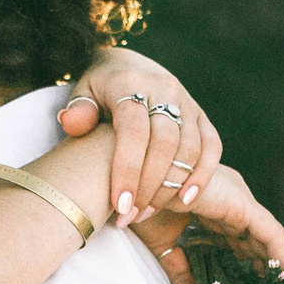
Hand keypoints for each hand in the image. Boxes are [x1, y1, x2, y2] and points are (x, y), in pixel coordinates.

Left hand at [57, 47, 222, 229]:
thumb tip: (71, 122)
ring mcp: (187, 101)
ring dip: (171, 186)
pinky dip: (202, 174)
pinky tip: (186, 200)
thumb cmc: (100, 90)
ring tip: (147, 212)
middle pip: (164, 142)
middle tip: (130, 216)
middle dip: (149, 185)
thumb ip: (78, 110)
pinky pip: (211, 146)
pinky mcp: (201, 115)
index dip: (128, 169)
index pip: (133, 129)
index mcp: (130, 83)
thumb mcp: (82, 93)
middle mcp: (163, 89)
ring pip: (189, 148)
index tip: (120, 205)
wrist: (129, 67)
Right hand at [133, 166, 283, 283]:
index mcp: (210, 201)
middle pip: (252, 235)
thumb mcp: (164, 246)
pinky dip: (279, 252)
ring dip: (272, 261)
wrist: (131, 186)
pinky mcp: (241, 204)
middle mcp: (228, 197)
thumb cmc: (141, 206)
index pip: (235, 233)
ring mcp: (236, 198)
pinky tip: (282, 273)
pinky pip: (270, 232)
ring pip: (265, 234)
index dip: (243, 258)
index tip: (248, 283)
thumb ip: (180, 273)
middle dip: (260, 263)